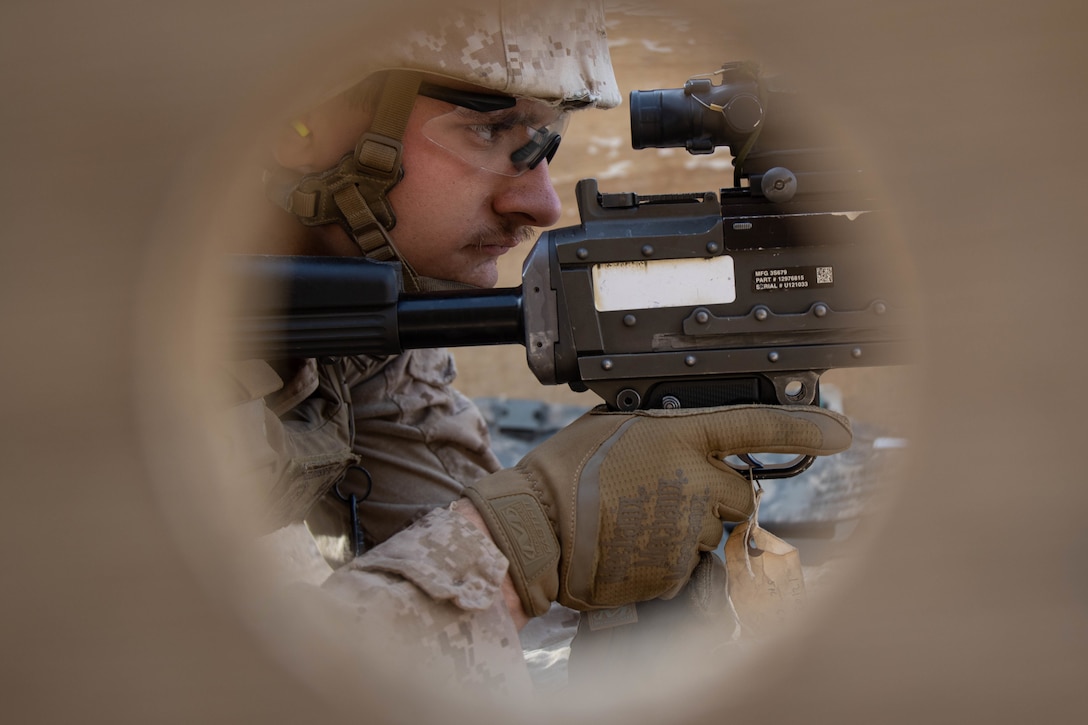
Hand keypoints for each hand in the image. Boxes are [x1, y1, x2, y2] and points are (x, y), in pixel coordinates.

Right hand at [462, 404, 851, 617]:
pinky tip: (632, 544)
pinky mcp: (677, 570)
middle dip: (715, 495)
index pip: (755, 426)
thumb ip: (666, 431)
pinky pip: (689, 563)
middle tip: (666, 493)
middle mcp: (694, 481)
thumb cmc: (566, 471)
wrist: (536, 528)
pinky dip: (667, 558)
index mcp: (679, 437)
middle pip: (740, 493)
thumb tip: (687, 440)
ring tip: (636, 520)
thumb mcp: (616, 425)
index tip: (840, 432)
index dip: (804, 427)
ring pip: (712, 531)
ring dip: (687, 527)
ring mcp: (688, 529)